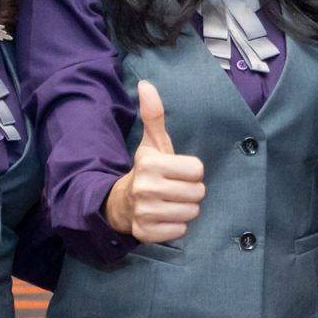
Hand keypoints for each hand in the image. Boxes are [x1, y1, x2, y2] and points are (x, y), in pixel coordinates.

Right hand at [104, 81, 206, 243]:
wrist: (119, 204)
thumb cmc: (146, 171)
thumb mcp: (152, 144)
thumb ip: (154, 115)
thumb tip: (147, 84)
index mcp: (150, 164)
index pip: (197, 170)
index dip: (191, 171)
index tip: (177, 172)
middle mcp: (146, 188)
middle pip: (198, 193)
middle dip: (190, 192)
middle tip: (174, 189)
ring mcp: (145, 213)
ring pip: (191, 213)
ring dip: (184, 209)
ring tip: (169, 202)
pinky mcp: (146, 233)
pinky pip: (180, 231)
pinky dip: (175, 227)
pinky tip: (163, 218)